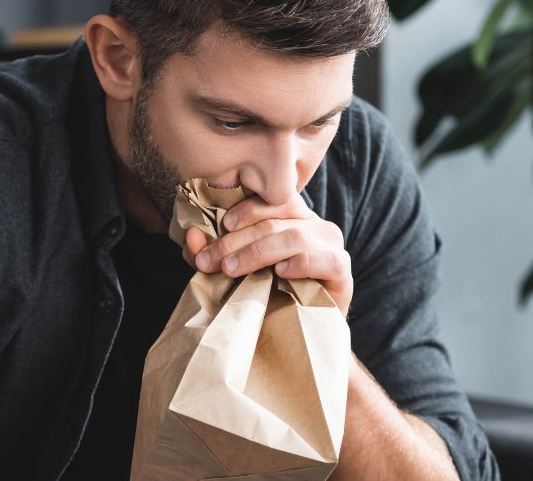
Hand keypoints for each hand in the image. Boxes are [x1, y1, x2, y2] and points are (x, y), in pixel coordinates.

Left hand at [179, 192, 352, 315]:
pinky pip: (326, 259)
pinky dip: (300, 263)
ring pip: (295, 237)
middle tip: (211, 261)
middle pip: (274, 221)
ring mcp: (331, 244)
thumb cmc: (268, 296)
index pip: (270, 200)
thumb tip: (191, 236)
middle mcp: (313, 224)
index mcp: (291, 216)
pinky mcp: (342, 269)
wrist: (302, 333)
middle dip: (237, 241)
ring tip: (233, 269)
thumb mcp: (235, 271)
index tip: (220, 228)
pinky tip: (280, 273)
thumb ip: (213, 253)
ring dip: (259, 252)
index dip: (243, 211)